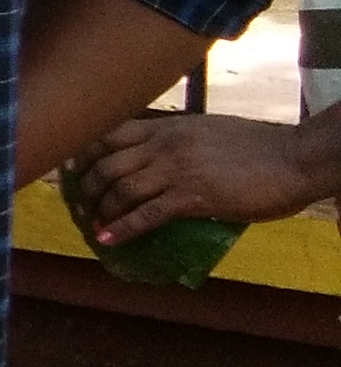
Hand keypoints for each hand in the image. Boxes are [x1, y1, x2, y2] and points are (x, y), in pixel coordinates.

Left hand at [66, 111, 336, 245]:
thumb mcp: (209, 131)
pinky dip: (121, 228)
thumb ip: (180, 141)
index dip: (84, 152)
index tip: (70, 168)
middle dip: (85, 187)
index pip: (110, 134)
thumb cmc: (260, 147)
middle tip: (78, 204)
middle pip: (106, 163)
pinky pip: (146, 215)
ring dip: (99, 209)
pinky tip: (106, 239)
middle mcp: (165, 145)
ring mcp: (177, 171)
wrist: (295, 158)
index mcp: (168, 127)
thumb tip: (162, 157)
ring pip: (120, 189)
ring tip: (91, 224)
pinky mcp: (193, 198)